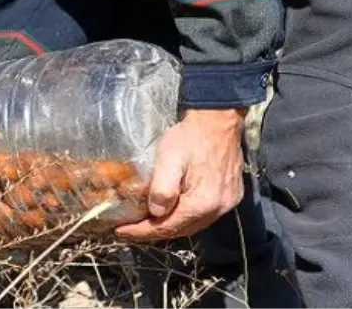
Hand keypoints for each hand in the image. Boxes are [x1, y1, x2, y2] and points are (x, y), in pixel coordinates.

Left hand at [114, 108, 246, 241]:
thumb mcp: (169, 158)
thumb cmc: (191, 137)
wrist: (218, 119)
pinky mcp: (231, 196)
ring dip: (170, 226)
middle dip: (154, 232)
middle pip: (180, 230)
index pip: (166, 228)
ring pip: (193, 225)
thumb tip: (155, 213)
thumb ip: (162, 189)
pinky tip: (173, 211)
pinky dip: (186, 217)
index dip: (141, 232)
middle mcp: (218, 209)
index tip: (120, 231)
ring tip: (148, 223)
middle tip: (131, 229)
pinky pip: (204, 216)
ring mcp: (227, 203)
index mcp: (202, 203)